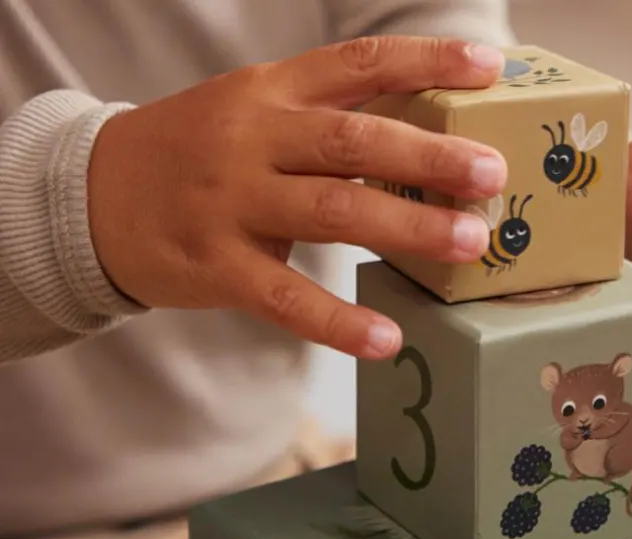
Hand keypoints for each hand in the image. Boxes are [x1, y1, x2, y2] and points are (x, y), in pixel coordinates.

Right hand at [87, 37, 507, 358]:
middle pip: (353, 141)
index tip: (489, 68)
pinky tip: (385, 339)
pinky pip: (287, 297)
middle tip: (492, 174)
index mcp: (270, 93)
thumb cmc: (197, 155)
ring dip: (406, 227)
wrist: (96, 195)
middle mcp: (254, 139)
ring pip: (332, 211)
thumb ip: (324, 124)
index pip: (358, 64)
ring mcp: (233, 203)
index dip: (425, 62)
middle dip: (429, 156)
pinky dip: (339, 321)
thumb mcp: (253, 115)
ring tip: (468, 242)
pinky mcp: (217, 266)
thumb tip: (421, 146)